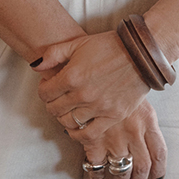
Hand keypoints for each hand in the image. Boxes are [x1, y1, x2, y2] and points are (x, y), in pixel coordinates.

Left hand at [32, 30, 146, 130]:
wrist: (141, 53)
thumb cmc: (110, 46)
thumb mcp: (78, 43)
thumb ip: (54, 54)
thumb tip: (36, 66)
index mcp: (72, 76)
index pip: (45, 94)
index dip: (44, 90)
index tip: (50, 86)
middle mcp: (83, 94)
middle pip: (55, 110)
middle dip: (52, 104)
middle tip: (59, 99)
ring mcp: (98, 107)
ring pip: (69, 123)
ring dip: (65, 118)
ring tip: (70, 111)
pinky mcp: (113, 116)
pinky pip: (89, 135)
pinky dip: (79, 135)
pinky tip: (78, 129)